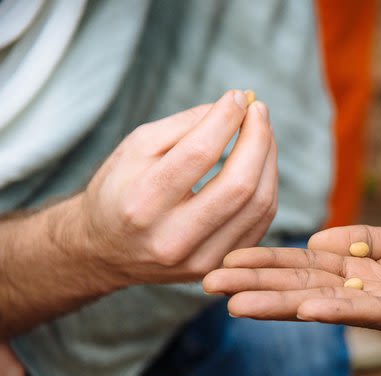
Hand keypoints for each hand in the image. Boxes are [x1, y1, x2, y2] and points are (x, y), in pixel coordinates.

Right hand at [74, 90, 277, 284]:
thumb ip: (185, 125)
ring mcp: (199, 260)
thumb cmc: (121, 190)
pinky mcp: (218, 266)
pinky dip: (267, 187)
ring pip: (258, 206)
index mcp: (142, 203)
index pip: (199, 154)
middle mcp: (171, 238)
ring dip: (268, 161)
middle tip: (259, 111)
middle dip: (258, 140)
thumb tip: (236, 104)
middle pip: (239, 185)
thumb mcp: (136, 149)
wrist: (105, 252)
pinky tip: (261, 165)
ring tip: (263, 134)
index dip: (227, 119)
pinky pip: (260, 223)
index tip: (239, 97)